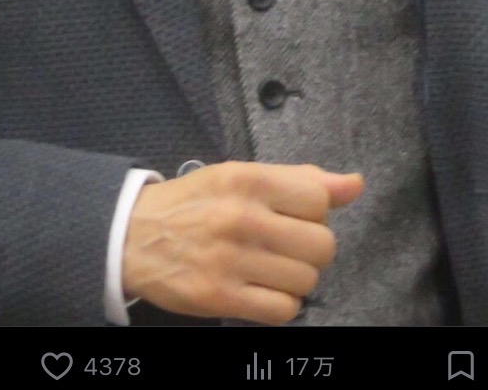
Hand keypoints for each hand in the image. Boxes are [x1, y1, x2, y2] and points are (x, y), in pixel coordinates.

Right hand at [122, 160, 363, 323]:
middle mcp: (242, 217)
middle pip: (321, 245)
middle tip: (285, 246)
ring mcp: (231, 260)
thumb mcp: (240, 176)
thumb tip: (355, 184)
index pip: (318, 198)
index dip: (314, 211)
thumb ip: (299, 179)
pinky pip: (282, 311)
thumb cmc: (194, 202)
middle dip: (310, 249)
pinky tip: (262, 290)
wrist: (132, 236)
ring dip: (295, 279)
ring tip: (271, 268)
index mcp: (248, 180)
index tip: (293, 214)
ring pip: (305, 281)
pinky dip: (280, 305)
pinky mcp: (220, 298)